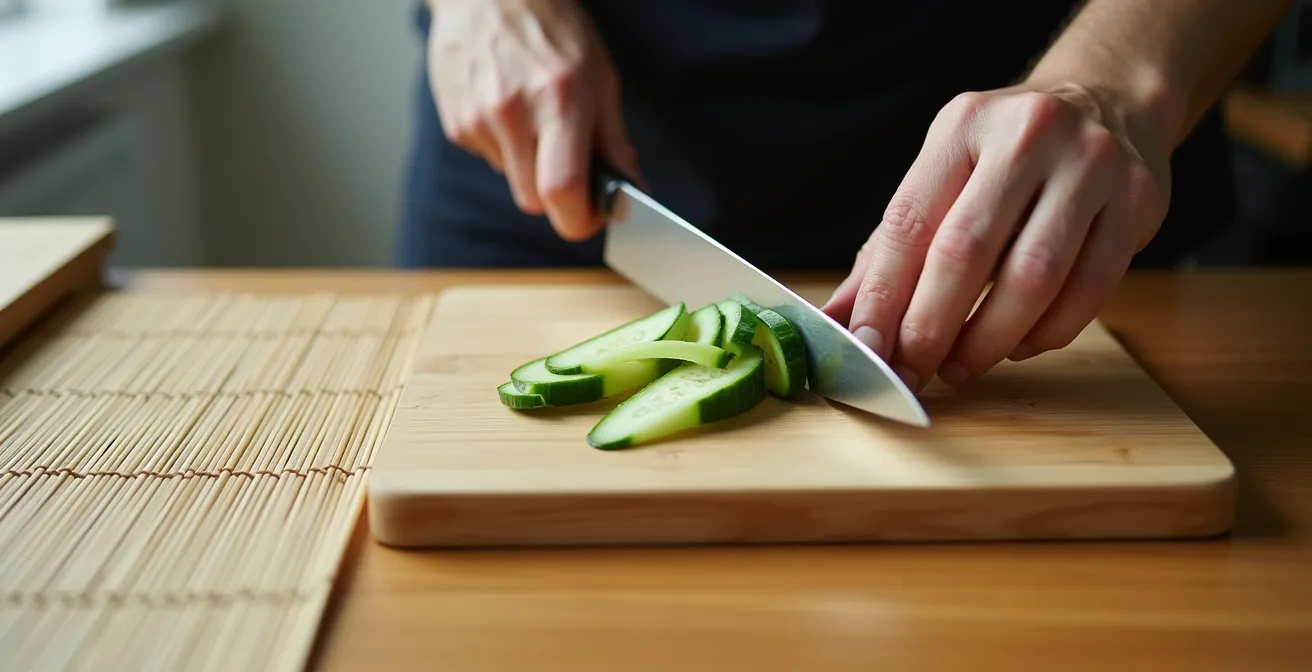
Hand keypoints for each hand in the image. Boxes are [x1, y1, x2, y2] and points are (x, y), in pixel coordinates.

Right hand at [426, 0, 640, 239]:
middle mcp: (513, 111)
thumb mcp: (600, 77)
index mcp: (559, 99)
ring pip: (511, 181)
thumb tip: (631, 191)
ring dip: (529, 167)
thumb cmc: (553, 29)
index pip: (563, 191)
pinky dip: (505, 148)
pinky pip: (490, 159)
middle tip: (569, 165)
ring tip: (535, 119)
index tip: (592, 216)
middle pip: (534, 201)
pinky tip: (509, 110)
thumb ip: (615, 140)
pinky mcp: (456, 123)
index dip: (580, 219)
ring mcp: (478, 119)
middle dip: (557, 196)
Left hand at [822, 81, 1170, 391]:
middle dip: (931, 327)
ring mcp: (1092, 166)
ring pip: (1034, 278)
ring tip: (960, 367)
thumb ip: (888, 252)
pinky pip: (1090, 290)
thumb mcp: (942, 178)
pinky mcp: (1138, 202)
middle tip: (914, 372)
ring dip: (988, 340)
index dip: (883, 297)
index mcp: (962, 127)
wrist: (1108, 103)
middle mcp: (1028, 137)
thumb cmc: (1004, 157)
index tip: (868, 350)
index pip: (910, 223)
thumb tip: (836, 322)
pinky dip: (1046, 333)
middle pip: (967, 252)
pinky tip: (1017, 344)